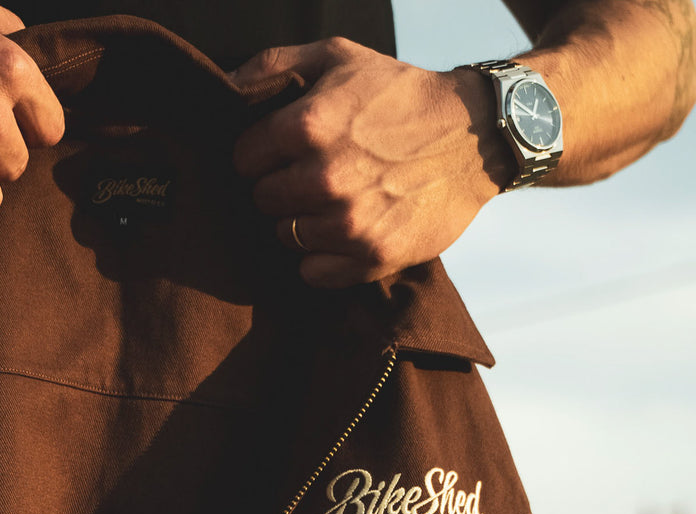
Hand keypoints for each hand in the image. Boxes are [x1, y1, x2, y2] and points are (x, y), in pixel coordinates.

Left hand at [231, 38, 510, 287]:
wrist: (474, 136)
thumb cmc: (398, 95)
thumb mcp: (337, 57)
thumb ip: (273, 66)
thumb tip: (223, 85)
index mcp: (309, 126)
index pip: (244, 159)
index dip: (260, 153)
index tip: (282, 150)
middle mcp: (325, 178)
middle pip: (263, 200)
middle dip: (280, 186)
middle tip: (312, 174)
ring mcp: (348, 223)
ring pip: (286, 236)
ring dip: (302, 221)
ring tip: (334, 199)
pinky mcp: (370, 258)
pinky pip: (312, 272)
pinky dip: (322, 258)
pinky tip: (344, 231)